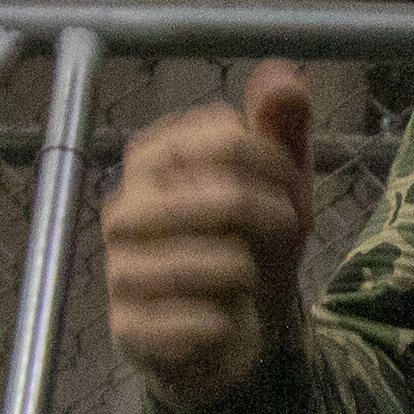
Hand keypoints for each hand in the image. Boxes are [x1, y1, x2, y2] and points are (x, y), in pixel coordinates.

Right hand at [103, 61, 313, 413]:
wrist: (232, 335)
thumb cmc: (248, 246)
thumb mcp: (277, 188)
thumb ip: (281, 131)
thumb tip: (286, 79)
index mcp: (152, 159)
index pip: (224, 138)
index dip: (276, 162)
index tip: (293, 189)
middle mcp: (124, 208)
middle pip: (221, 196)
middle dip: (270, 218)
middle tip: (286, 235)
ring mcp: (119, 269)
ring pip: (207, 262)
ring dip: (247, 273)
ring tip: (246, 279)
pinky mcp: (127, 329)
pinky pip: (194, 321)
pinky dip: (226, 322)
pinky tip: (224, 320)